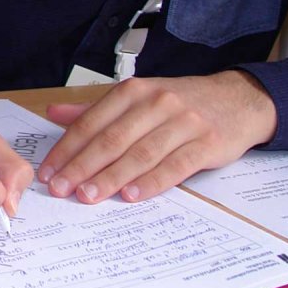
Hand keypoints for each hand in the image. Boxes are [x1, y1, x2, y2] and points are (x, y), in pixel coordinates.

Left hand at [40, 71, 277, 203]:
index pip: (92, 122)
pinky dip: (151, 182)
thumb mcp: (139, 97)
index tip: (48, 171)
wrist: (239, 100)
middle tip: (61, 189)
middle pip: (112, 139)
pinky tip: (131, 195)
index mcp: (134, 91)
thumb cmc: (182, 102)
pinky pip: (175, 165)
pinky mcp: (207, 143)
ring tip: (88, 196)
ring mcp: (183, 122)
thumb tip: (54, 113)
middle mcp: (156, 103)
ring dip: (111, 177)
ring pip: (140, 153)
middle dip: (82, 166)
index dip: (67, 148)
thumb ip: (96, 109)